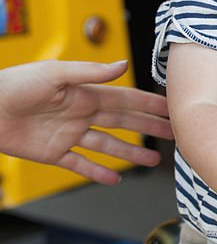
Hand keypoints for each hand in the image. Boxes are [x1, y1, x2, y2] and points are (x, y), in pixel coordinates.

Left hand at [0, 59, 173, 183]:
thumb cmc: (15, 85)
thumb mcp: (55, 73)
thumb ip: (90, 72)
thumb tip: (123, 65)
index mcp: (84, 93)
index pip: (125, 99)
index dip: (149, 103)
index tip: (172, 107)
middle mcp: (80, 114)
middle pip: (123, 122)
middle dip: (149, 127)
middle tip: (174, 133)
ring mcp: (68, 135)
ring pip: (107, 146)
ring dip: (131, 153)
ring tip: (153, 160)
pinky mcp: (53, 153)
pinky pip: (80, 164)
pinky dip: (97, 172)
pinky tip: (114, 178)